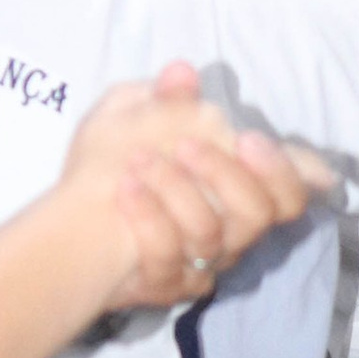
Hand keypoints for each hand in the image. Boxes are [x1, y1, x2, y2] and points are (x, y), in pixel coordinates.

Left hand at [56, 70, 321, 305]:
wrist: (68, 220)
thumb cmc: (112, 165)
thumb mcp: (132, 116)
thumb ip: (164, 98)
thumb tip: (182, 72)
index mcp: (236, 188)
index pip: (289, 191)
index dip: (290, 170)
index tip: (250, 140)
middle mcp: (231, 230)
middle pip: (262, 212)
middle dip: (226, 174)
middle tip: (185, 145)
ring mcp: (202, 261)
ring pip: (212, 235)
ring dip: (176, 191)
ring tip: (138, 162)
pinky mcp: (169, 284)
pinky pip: (169, 257)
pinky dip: (147, 217)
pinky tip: (125, 190)